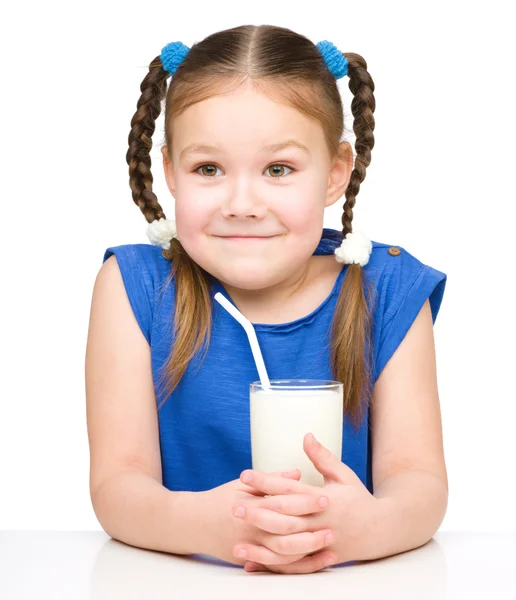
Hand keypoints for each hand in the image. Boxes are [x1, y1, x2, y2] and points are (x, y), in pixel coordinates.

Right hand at [202, 468, 331, 566]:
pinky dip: (297, 566)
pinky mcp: (251, 558)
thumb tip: (296, 473)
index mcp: (253, 504)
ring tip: (329, 546)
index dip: (307, 500)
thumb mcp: (242, 484)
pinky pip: (278, 566)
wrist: (193, 523)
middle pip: (288, 530)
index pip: (285, 502)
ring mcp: (252, 546)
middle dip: (313, 528)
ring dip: (309, 551)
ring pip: (285, 553)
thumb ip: (271, 480)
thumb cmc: (220, 499)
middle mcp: (252, 527)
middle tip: (333, 524)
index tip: (325, 496)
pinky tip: (313, 561)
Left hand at [235, 432, 382, 573]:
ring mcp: (318, 543)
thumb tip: (306, 436)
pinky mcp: (317, 559)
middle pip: (284, 518)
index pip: (289, 489)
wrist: (381, 531)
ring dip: (260, 543)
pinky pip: (291, 564)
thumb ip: (322, 457)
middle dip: (257, 512)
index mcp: (323, 499)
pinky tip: (251, 563)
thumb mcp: (342, 474)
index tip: (245, 475)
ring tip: (237, 539)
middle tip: (234, 506)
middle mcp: (319, 522)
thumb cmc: (359, 499)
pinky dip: (270, 565)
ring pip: (285, 546)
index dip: (266, 482)